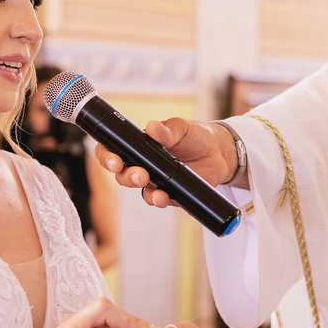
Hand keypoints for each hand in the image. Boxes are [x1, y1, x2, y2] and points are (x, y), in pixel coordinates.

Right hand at [93, 119, 237, 207]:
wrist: (220, 153)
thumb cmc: (197, 136)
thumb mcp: (183, 128)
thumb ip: (168, 130)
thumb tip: (154, 128)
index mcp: (140, 145)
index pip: (114, 150)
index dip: (107, 157)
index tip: (114, 161)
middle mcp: (143, 164)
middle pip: (122, 174)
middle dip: (126, 176)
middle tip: (139, 175)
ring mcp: (155, 180)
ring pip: (139, 190)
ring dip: (143, 191)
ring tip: (154, 189)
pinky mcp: (169, 193)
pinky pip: (158, 200)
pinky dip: (159, 200)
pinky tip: (165, 197)